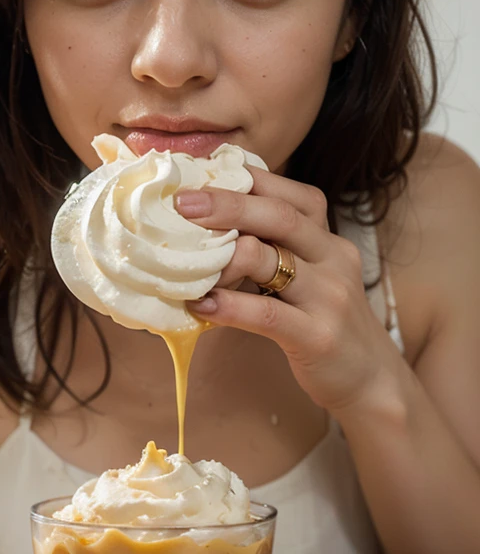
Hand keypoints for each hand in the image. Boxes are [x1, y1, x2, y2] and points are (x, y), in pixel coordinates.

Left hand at [175, 167, 403, 413]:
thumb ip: (270, 246)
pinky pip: (266, 314)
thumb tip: (207, 221)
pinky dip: (228, 306)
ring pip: (270, 259)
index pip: (288, 194)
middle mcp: (333, 257)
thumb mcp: (307, 273)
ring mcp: (330, 296)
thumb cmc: (322, 318)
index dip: (244, 180)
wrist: (370, 377)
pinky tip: (201, 305)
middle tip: (182, 203)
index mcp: (326, 237)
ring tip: (182, 260)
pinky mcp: (318, 336)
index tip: (199, 176)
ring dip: (221, 257)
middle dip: (228, 204)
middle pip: (279, 216)